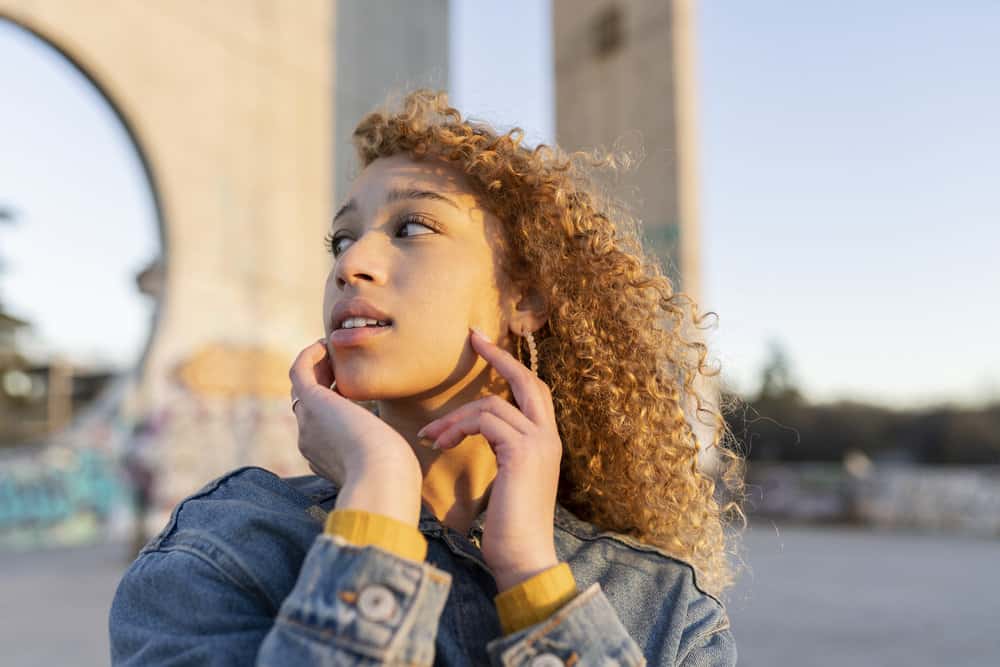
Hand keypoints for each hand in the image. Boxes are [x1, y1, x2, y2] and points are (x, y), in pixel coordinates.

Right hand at [289, 338, 422, 520]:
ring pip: (302, 387)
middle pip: (307, 403)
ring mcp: (306, 422)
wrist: (380, 478)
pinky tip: (326, 344)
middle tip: (342, 363)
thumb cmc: (393, 475)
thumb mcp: (386, 464)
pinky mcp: (312, 403)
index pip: (321, 426)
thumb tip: (395, 450)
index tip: (352, 387)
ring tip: (333, 350)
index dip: (333, 403)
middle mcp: (309, 441)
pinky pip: (299, 372)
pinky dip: (309, 356)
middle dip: (323, 381)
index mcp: (325, 458)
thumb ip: (383, 454)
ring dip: (316, 366)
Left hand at [416, 327, 562, 591]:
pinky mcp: (521, 452)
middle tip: (473, 339)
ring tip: (430, 438)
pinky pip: (484, 420)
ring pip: (490, 405)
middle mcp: (548, 437)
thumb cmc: (510, 527)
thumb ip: (501, 451)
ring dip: (454, 419)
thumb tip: (472, 431)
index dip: (510, 366)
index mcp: (546, 442)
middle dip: (499, 357)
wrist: (524, 557)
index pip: (532, 392)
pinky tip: (440, 444)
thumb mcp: (506, 481)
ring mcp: (538, 443)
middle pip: (526, 381)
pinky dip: (457, 428)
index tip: (484, 346)